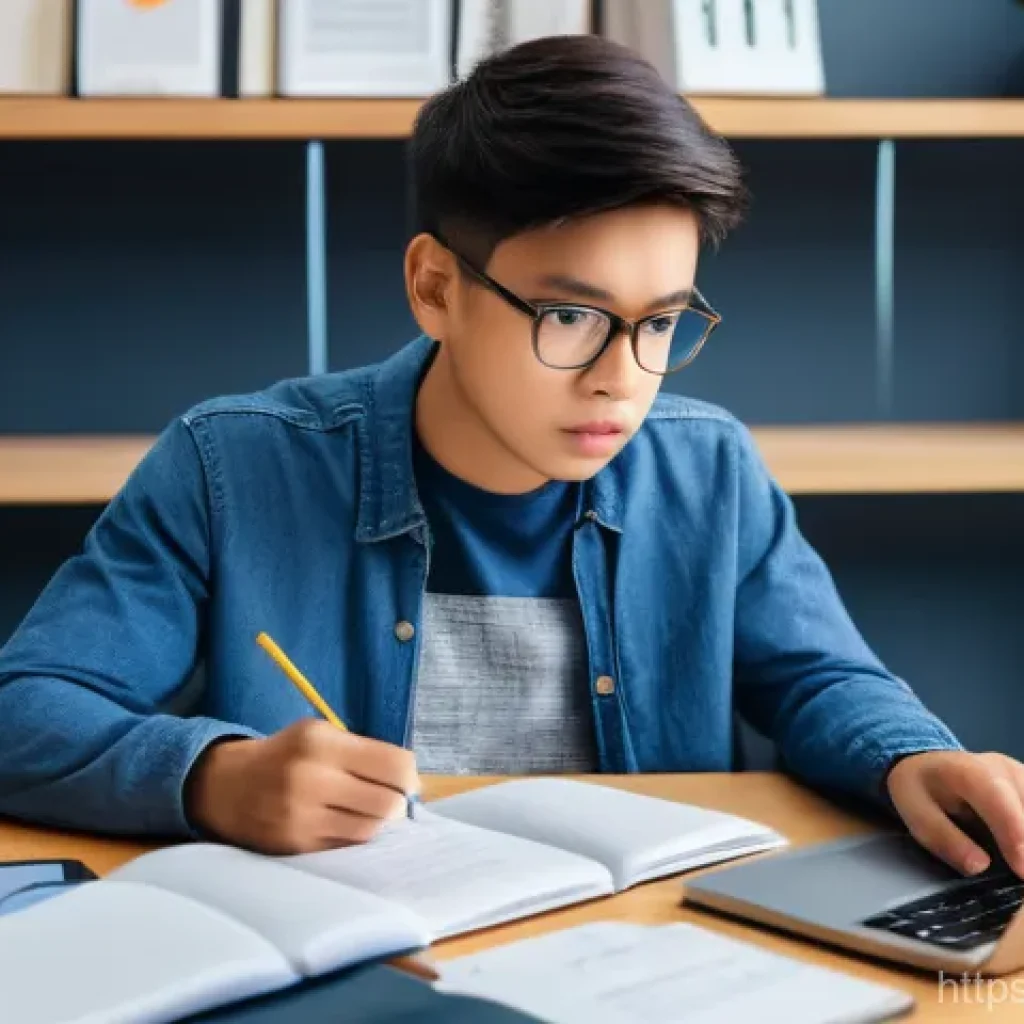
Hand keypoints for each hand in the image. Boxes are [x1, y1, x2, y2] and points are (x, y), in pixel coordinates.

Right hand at [185, 720, 419, 854]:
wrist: (227, 786)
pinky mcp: (295, 845)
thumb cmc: (287, 755)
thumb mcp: (320, 735)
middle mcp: (310, 778)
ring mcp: (301, 816)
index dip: (410, 776)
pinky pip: (346, 846)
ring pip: (370, 830)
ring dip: (377, 822)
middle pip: (387, 803)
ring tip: (365, 811)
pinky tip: (343, 823)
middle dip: (398, 803)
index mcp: (321, 742)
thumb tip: (413, 782)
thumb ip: (364, 752)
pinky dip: (353, 835)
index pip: (392, 765)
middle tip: (393, 801)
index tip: (409, 781)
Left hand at [887, 751, 1023, 877]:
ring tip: (1015, 865)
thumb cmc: (921, 789)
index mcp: (970, 772)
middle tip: (1016, 878)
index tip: (1022, 871)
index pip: (1001, 803)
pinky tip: (1017, 854)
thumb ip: (944, 839)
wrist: (930, 765)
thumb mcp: (916, 813)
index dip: (1015, 838)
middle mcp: (1006, 770)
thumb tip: (980, 867)